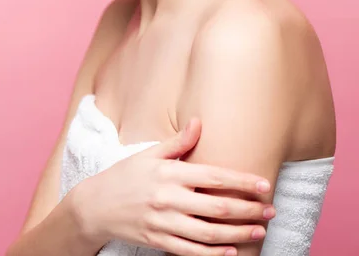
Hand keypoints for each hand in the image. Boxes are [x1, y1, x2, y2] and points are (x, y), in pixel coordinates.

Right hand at [74, 117, 274, 255]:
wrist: (95, 206)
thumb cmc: (125, 175)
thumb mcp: (149, 154)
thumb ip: (177, 142)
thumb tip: (199, 122)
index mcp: (170, 174)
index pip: (214, 177)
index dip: (242, 181)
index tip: (264, 185)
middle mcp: (169, 199)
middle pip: (217, 207)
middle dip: (248, 209)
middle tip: (271, 209)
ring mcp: (164, 224)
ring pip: (209, 233)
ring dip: (239, 233)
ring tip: (260, 230)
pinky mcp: (158, 242)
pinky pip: (191, 252)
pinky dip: (214, 254)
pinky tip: (232, 250)